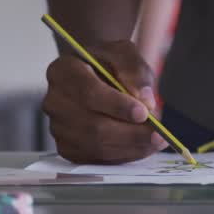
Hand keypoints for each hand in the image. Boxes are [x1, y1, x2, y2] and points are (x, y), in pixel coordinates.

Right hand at [42, 40, 167, 163]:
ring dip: (129, 147)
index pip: (89, 92)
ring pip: (94, 146)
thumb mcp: (125, 54)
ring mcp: (57, 126)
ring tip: (156, 141)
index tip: (144, 112)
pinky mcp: (67, 146)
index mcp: (63, 71)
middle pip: (91, 125)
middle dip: (130, 134)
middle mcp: (54, 101)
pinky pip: (95, 159)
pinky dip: (122, 156)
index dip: (117, 106)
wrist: (96, 70)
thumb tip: (147, 101)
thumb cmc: (109, 62)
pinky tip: (141, 147)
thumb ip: (135, 72)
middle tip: (158, 135)